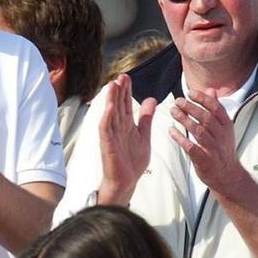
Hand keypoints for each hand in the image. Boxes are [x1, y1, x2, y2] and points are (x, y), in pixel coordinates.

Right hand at [98, 74, 156, 205]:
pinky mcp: (108, 144)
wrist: (127, 181)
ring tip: (113, 85)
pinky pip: (106, 129)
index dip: (126, 91)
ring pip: (111, 114)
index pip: (125, 104)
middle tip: (121, 76)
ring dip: (111, 100)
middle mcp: (117, 128)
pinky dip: (107, 117)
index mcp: (126, 125)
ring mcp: (111, 135)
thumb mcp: (144, 135)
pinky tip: (110, 107)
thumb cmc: (132, 160)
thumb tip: (151, 99)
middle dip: (119, 91)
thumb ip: (146, 118)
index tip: (127, 77)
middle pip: (118, 106)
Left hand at [168, 88, 246, 195]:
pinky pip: (191, 147)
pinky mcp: (204, 160)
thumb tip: (210, 90)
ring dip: (184, 120)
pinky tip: (170, 130)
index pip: (216, 108)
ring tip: (173, 111)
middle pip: (206, 118)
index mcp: (226, 126)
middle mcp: (221, 136)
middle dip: (191, 107)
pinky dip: (180, 138)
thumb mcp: (224, 128)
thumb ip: (215, 109)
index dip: (203, 99)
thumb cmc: (222, 149)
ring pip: (198, 131)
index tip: (190, 92)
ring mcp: (213, 149)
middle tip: (177, 101)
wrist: (228, 176)